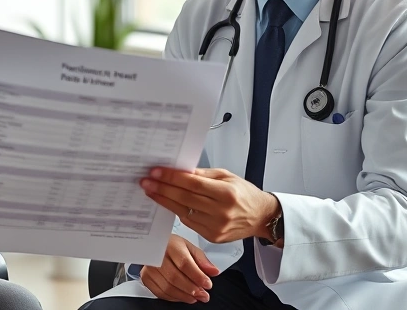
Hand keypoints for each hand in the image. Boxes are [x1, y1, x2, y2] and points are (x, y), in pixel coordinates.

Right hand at [140, 235, 218, 302]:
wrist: (156, 247)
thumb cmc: (173, 247)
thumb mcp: (190, 248)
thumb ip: (202, 260)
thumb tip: (213, 271)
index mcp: (170, 245)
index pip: (184, 263)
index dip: (197, 276)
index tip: (208, 284)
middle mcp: (157, 256)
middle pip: (175, 277)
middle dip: (192, 289)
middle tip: (203, 294)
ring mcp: (150, 267)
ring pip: (167, 287)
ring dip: (184, 296)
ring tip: (195, 297)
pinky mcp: (146, 277)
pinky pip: (160, 293)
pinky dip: (174, 297)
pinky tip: (183, 296)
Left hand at [141, 168, 280, 244]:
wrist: (260, 216)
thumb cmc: (245, 194)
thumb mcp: (227, 176)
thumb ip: (203, 174)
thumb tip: (180, 169)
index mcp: (227, 193)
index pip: (192, 184)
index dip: (172, 178)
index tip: (156, 172)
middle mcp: (221, 212)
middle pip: (184, 198)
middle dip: (162, 189)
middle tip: (146, 181)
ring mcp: (216, 227)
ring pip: (183, 212)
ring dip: (164, 201)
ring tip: (151, 191)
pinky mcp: (212, 237)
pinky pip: (188, 222)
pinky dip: (176, 211)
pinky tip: (167, 203)